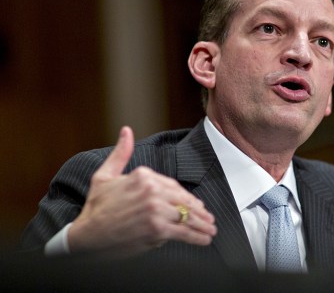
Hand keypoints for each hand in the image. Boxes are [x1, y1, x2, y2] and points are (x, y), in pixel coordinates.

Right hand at [67, 126, 216, 256]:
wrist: (85, 236)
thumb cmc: (95, 208)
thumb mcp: (105, 175)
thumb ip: (121, 154)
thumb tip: (126, 131)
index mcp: (143, 175)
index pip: (174, 186)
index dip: (187, 198)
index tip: (196, 205)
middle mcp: (152, 190)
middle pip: (183, 200)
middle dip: (199, 212)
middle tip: (208, 219)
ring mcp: (156, 209)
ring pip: (187, 216)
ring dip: (202, 225)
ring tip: (209, 230)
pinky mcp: (157, 228)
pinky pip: (183, 231)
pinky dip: (196, 236)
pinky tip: (203, 239)